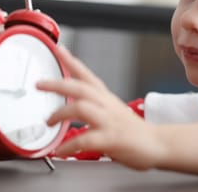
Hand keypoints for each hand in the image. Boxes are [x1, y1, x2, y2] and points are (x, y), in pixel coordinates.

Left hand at [36, 46, 164, 170]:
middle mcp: (107, 105)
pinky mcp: (112, 139)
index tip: (57, 48)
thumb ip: (94, 107)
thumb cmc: (134, 131)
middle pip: (80, 87)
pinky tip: (61, 149)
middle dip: (57, 84)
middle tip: (39, 84)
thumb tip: (72, 108)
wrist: (158, 144)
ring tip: (48, 122)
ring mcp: (109, 120)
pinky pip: (86, 139)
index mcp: (106, 97)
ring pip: (81, 107)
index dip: (70, 60)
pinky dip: (70, 145)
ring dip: (60, 114)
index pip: (86, 74)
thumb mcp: (113, 112)